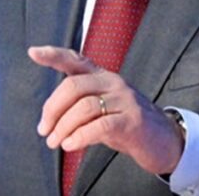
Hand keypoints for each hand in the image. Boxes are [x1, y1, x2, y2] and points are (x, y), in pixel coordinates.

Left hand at [28, 45, 184, 175]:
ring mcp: (124, 100)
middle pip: (73, 86)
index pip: (75, 59)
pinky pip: (100, 126)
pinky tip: (71, 145)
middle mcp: (113, 82)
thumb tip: (49, 119)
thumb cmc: (126, 123)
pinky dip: (80, 136)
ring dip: (63, 127)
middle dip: (52, 109)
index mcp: (102, 76)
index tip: (33, 52)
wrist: (165, 140)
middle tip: (43, 130)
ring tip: (54, 142)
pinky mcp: (133, 121)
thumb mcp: (102, 107)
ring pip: (84, 107)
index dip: (54, 55)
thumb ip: (80, 105)